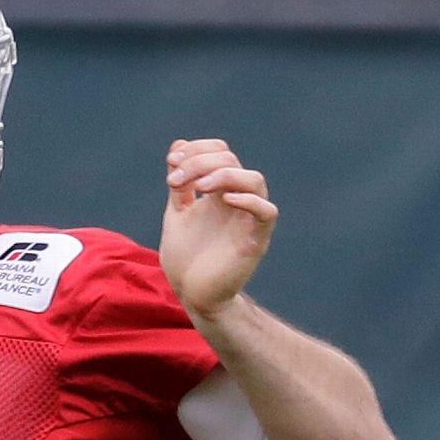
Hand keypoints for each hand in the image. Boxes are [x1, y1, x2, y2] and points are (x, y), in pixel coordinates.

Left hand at [159, 138, 277, 319]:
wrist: (191, 294)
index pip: (221, 152)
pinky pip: (267, 212)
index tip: (172, 163)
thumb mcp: (177, 213)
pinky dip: (249, 200)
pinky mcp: (254, 241)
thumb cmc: (186, 257)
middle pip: (231, 160)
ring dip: (224, 174)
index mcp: (218, 192)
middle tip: (175, 181)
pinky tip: (223, 200)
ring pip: (255, 179)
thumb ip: (180, 184)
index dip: (198, 148)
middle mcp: (236, 201)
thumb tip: (178, 145)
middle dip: (199, 162)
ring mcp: (246, 220)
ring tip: (199, 187)